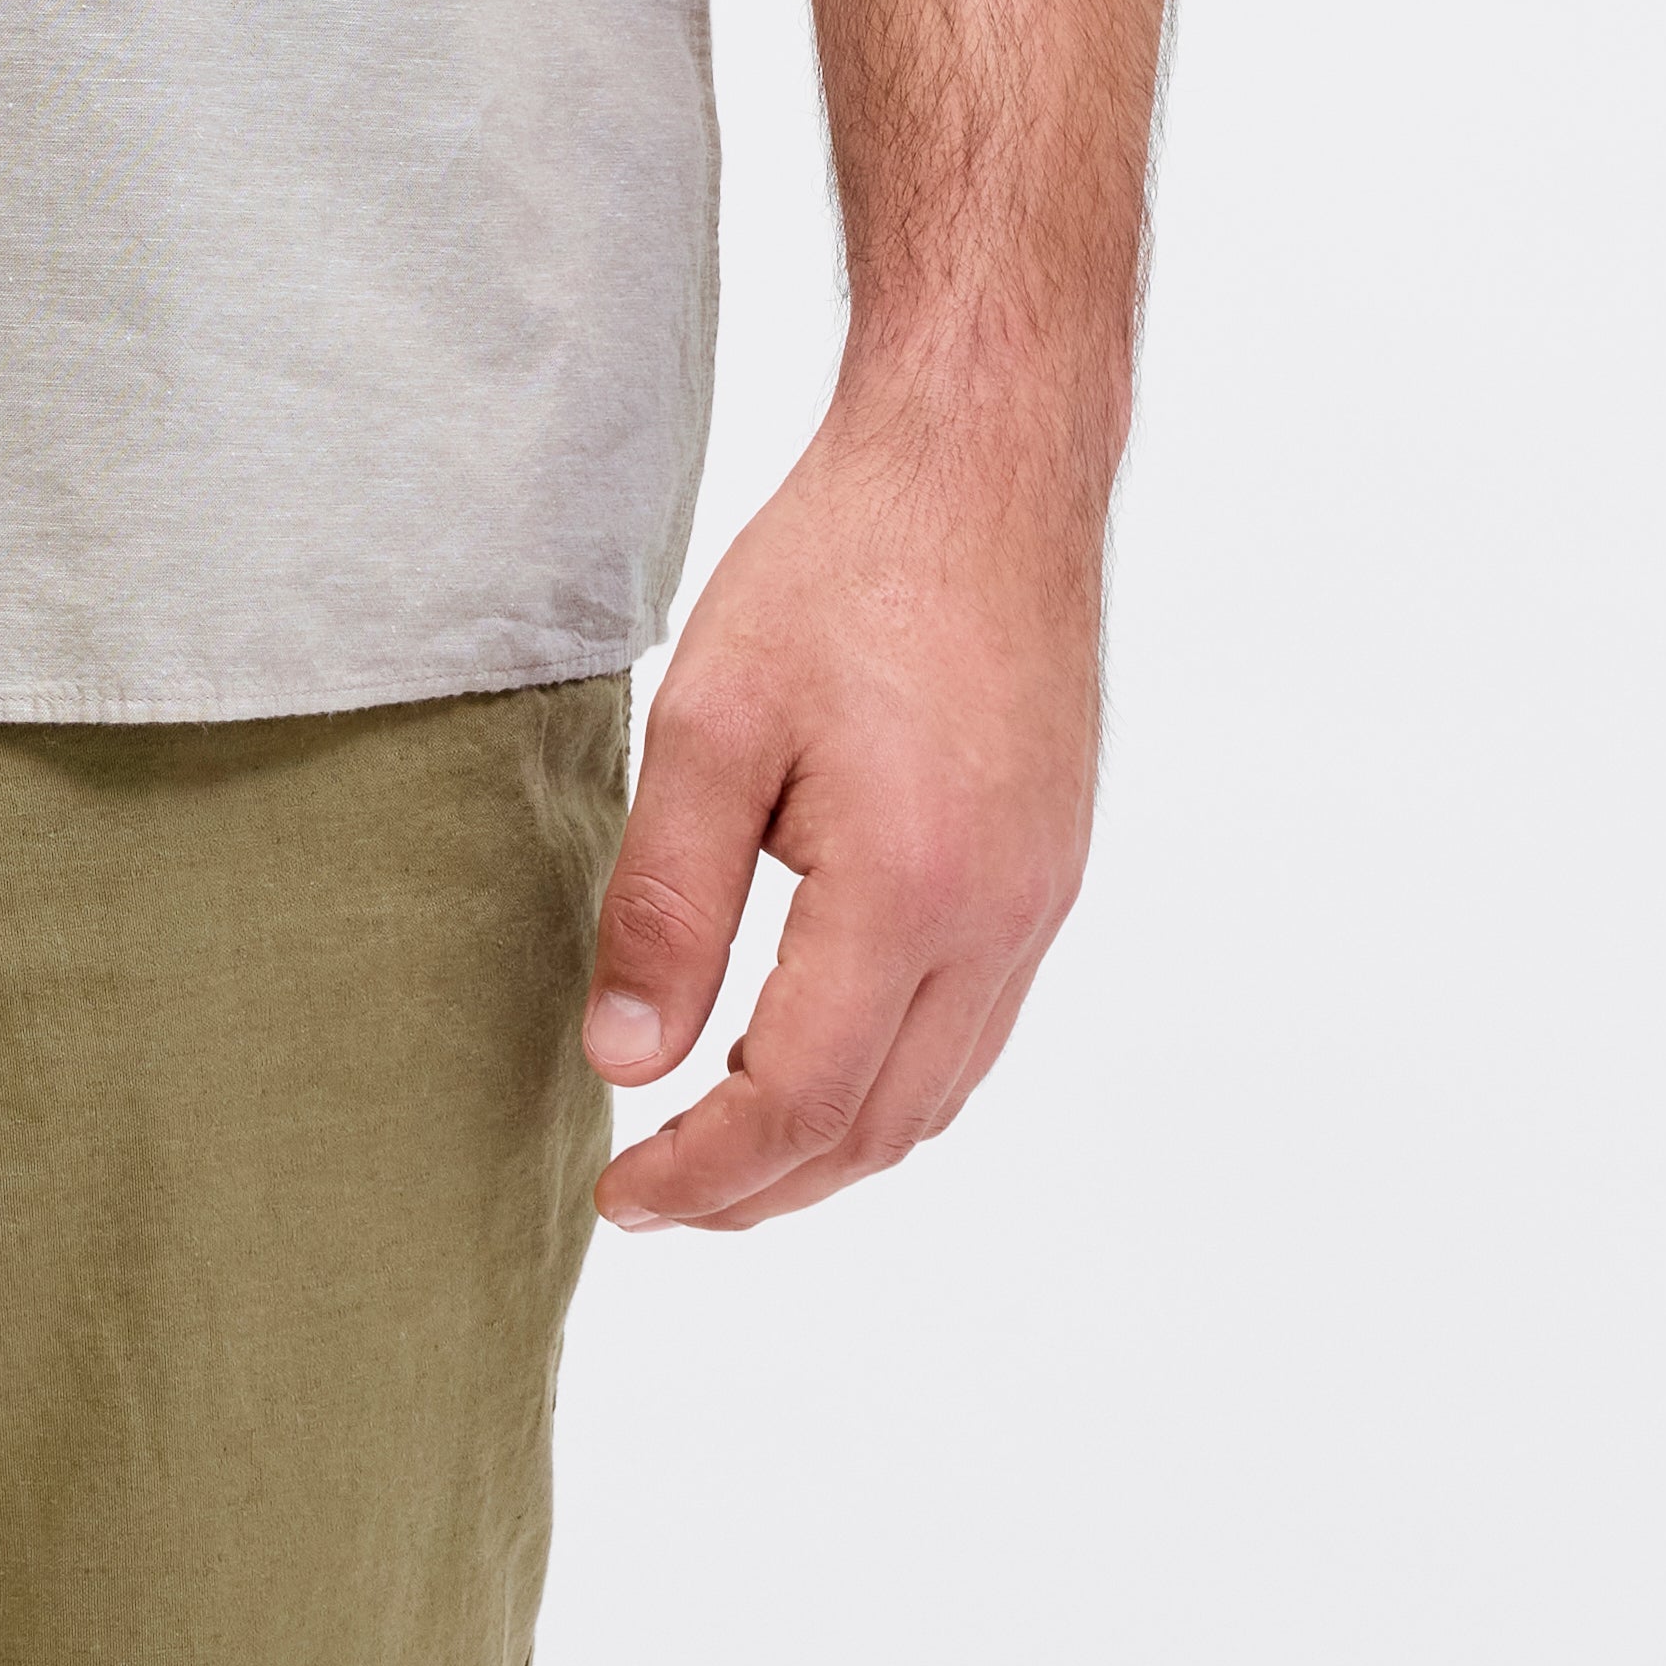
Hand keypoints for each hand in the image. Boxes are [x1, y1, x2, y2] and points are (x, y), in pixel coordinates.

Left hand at [583, 391, 1105, 1231]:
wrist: (985, 469)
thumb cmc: (840, 570)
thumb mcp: (709, 721)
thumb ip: (666, 903)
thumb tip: (623, 1064)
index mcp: (911, 889)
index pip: (797, 1100)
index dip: (701, 1171)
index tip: (617, 1196)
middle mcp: (1000, 918)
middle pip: (879, 1127)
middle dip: (762, 1186)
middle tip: (655, 1196)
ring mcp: (1041, 899)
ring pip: (938, 1094)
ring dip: (830, 1145)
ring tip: (720, 1147)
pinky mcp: (1048, 869)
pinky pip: (975, 1030)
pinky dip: (890, 1080)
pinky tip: (816, 1058)